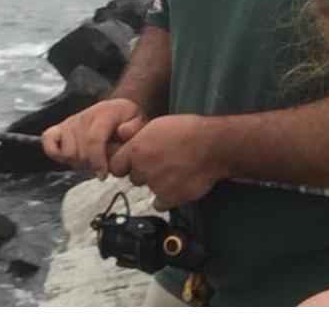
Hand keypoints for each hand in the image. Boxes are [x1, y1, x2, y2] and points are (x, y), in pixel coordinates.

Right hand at [40, 98, 146, 177]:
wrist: (115, 108)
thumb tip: (122, 133)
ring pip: (66, 152)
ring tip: (90, 163)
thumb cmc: (127, 119)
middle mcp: (84, 116)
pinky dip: (55, 154)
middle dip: (90, 165)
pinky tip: (70, 159)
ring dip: (77, 163)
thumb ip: (135, 127)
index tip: (103, 175)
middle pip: (78, 151)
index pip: (94, 140)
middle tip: (100, 168)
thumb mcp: (139, 120)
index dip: (97, 161)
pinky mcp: (59, 127)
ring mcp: (70, 122)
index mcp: (104, 113)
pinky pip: (48, 141)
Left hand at [107, 114, 224, 210]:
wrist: (213, 146)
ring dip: (158, 183)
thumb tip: (125, 138)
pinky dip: (168, 197)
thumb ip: (138, 137)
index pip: (115, 166)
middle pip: (134, 178)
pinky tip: (179, 184)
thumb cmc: (188, 131)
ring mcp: (155, 185)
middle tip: (162, 163)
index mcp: (136, 149)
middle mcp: (142, 168)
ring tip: (176, 170)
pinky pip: (160, 203)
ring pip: (149, 189)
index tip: (133, 163)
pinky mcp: (169, 198)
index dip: (125, 165)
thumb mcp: (157, 125)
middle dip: (144, 172)